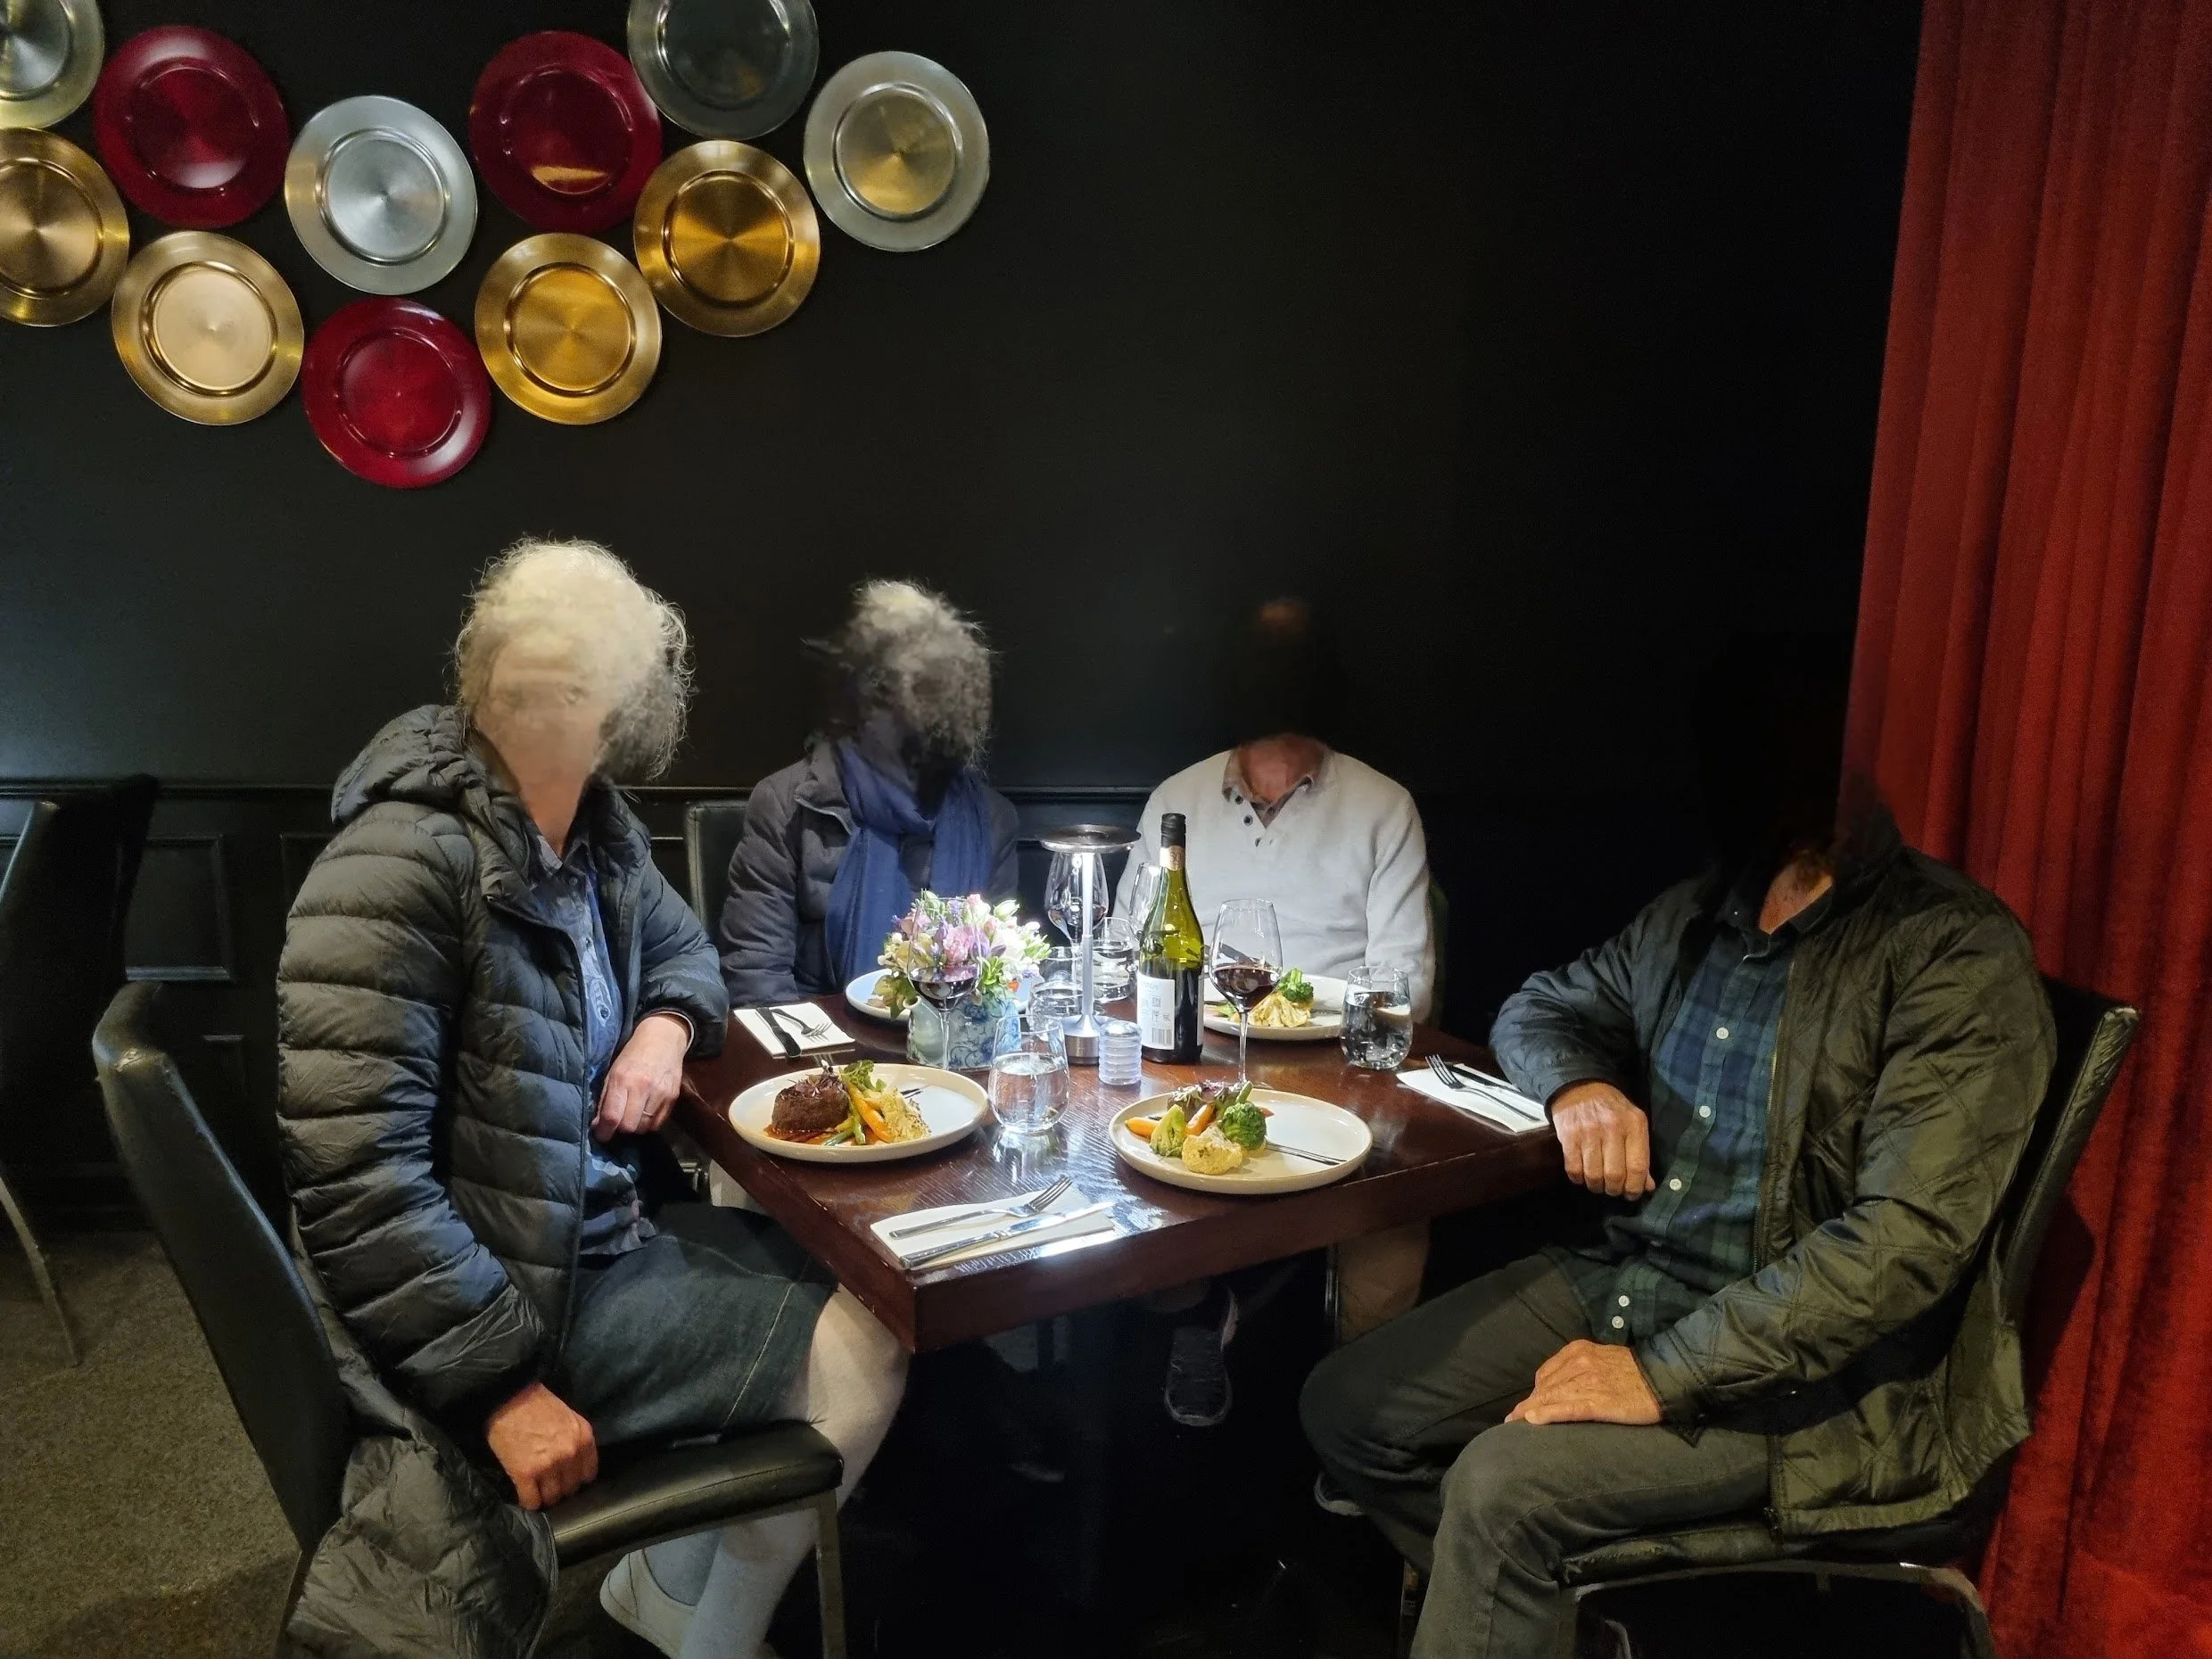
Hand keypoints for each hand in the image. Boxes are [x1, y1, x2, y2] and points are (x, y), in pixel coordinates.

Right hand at [485, 1381, 597, 1508]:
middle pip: (571, 1488)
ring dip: (544, 1497)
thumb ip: (577, 1441)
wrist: (509, 1397)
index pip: (588, 1474)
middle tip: (548, 1483)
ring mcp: (548, 1465)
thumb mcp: (570, 1418)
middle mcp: (570, 1454)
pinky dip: (528, 1502)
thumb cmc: (538, 1404)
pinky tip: (525, 1495)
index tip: (566, 1477)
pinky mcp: (525, 1473)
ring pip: (552, 1498)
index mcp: (584, 1438)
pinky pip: (532, 1501)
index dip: (576, 1478)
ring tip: (537, 1490)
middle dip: (560, 1488)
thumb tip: (576, 1465)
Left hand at [593, 1011, 691, 1141]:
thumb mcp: (613, 1072)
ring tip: (632, 1116)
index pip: (612, 1116)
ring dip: (635, 1126)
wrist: (663, 1039)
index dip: (604, 1131)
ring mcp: (661, 1094)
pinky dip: (648, 1124)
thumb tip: (598, 1125)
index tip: (601, 1134)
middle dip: (620, 1129)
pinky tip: (644, 1113)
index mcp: (623, 1079)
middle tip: (617, 1123)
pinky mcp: (673, 1098)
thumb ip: (605, 1099)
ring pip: (644, 1128)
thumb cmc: (633, 1055)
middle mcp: (643, 1088)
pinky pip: (658, 1124)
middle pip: (629, 1126)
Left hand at [1506, 1340, 1662, 1426]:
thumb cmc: (1635, 1371)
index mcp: (1578, 1350)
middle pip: (1545, 1387)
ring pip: (1551, 1397)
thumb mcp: (1602, 1358)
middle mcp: (1580, 1362)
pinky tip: (1533, 1421)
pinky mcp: (1599, 1401)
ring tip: (1515, 1425)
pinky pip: (1567, 1408)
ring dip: (1530, 1411)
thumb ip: (1580, 1367)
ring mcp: (1589, 1382)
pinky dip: (1548, 1414)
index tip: (1524, 1406)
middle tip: (1513, 1420)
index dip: (1534, 1392)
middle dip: (1528, 1404)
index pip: (1547, 1374)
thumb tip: (1559, 1385)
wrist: (1664, 1377)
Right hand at [1550, 1081, 1655, 1196]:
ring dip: (1596, 1186)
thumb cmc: (1612, 1109)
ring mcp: (1588, 1131)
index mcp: (1634, 1124)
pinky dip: (1578, 1178)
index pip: (1638, 1166)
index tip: (1632, 1194)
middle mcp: (1612, 1127)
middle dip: (1614, 1189)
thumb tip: (1647, 1186)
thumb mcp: (1633, 1125)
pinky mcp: (1568, 1135)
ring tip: (1598, 1183)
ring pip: (1593, 1175)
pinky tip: (1582, 1175)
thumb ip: (1641, 1154)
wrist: (1581, 1086)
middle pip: (1614, 1175)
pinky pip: (1573, 1169)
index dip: (1635, 1187)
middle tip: (1613, 1189)